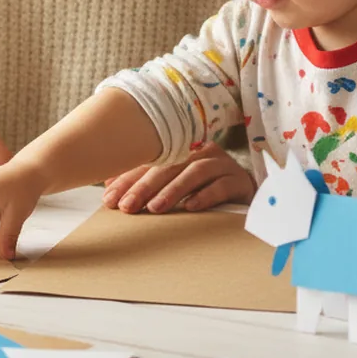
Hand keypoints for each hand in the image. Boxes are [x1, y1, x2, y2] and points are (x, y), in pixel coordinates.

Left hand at [101, 142, 256, 213]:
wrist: (249, 195)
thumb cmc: (204, 188)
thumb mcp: (172, 183)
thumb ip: (144, 180)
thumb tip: (107, 184)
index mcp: (183, 148)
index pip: (151, 162)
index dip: (128, 179)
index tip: (109, 200)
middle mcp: (202, 151)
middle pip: (169, 165)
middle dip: (145, 187)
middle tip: (127, 207)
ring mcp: (223, 164)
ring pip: (194, 172)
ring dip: (172, 191)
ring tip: (155, 209)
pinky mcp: (240, 180)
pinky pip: (221, 186)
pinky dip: (205, 196)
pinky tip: (191, 208)